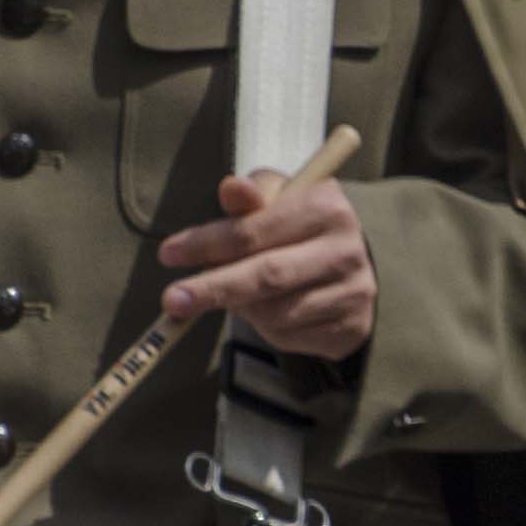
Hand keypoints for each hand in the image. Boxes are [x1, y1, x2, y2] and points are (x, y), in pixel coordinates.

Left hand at [158, 168, 378, 363]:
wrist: (358, 263)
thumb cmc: (300, 225)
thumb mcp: (278, 198)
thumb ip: (250, 196)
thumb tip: (230, 188)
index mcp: (327, 207)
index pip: (254, 230)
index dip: (206, 244)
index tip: (168, 254)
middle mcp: (345, 251)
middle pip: (266, 276)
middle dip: (213, 288)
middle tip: (172, 300)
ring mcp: (352, 293)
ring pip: (274, 313)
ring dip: (240, 308)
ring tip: (233, 293)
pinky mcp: (350, 329)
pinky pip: (288, 337)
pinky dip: (264, 328)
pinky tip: (264, 310)